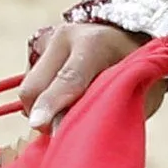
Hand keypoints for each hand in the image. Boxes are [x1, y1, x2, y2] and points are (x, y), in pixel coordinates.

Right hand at [14, 20, 153, 133]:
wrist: (130, 36)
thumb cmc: (139, 70)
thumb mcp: (139, 87)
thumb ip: (110, 106)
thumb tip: (72, 130)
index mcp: (96, 43)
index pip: (69, 78)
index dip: (53, 104)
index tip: (40, 125)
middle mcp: (66, 36)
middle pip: (36, 86)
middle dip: (42, 115)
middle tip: (60, 131)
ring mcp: (49, 38)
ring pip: (28, 86)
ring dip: (40, 108)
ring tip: (66, 113)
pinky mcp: (38, 45)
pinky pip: (30, 81)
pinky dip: (41, 98)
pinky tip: (61, 99)